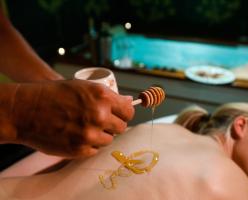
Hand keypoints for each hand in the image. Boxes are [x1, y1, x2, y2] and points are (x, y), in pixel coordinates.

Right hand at [11, 80, 133, 157]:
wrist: (26, 110)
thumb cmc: (54, 94)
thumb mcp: (83, 87)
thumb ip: (108, 96)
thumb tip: (129, 101)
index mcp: (103, 97)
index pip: (129, 111)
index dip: (125, 114)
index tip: (120, 115)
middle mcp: (100, 115)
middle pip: (121, 127)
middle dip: (113, 125)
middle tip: (101, 122)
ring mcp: (90, 134)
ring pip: (109, 140)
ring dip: (101, 136)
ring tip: (85, 128)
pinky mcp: (80, 149)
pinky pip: (95, 150)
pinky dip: (89, 145)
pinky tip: (77, 136)